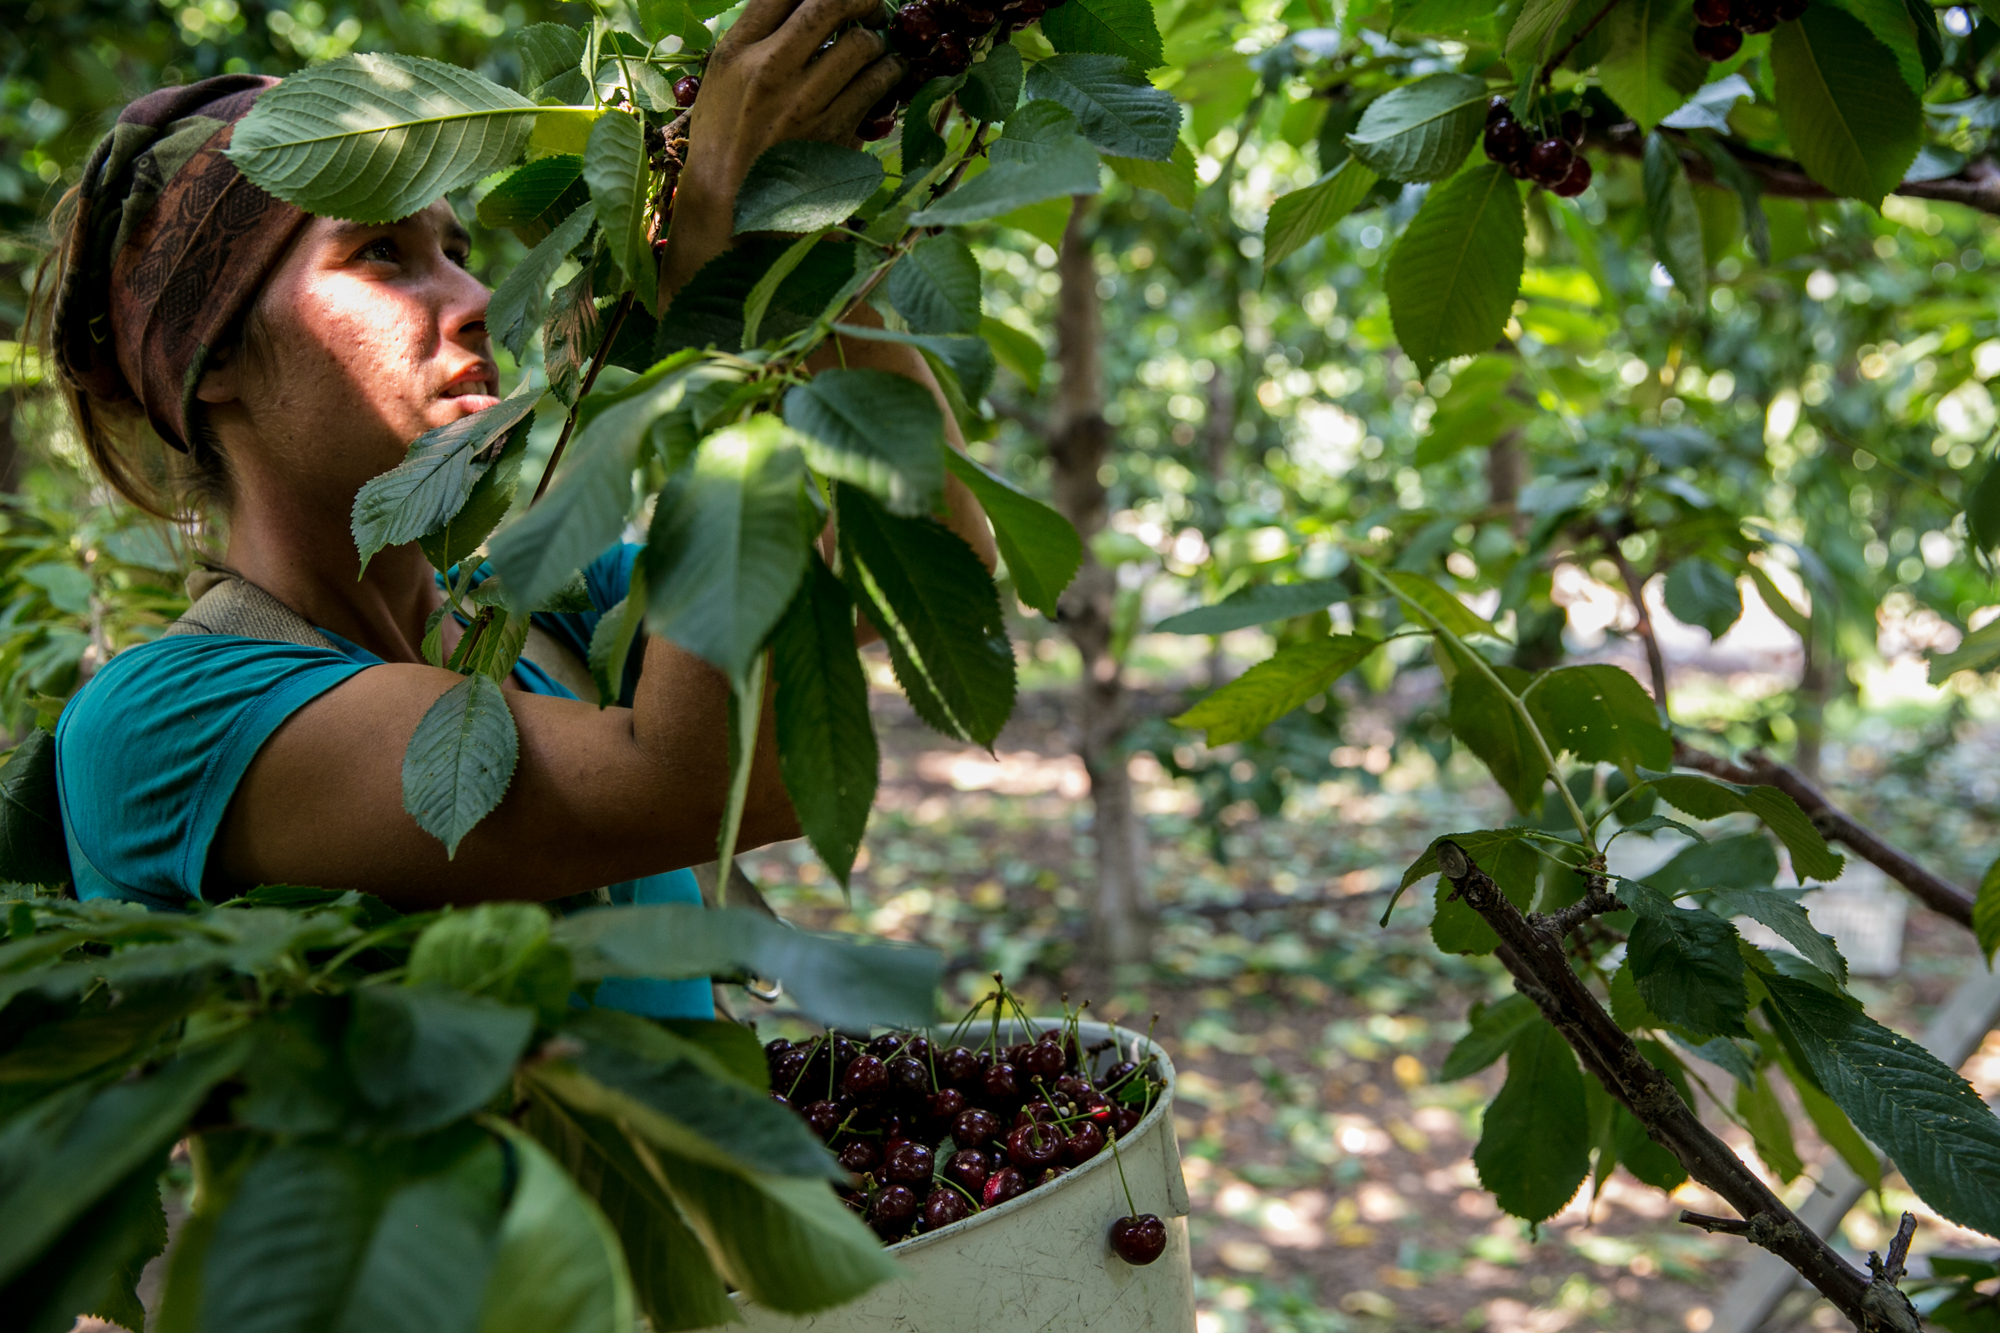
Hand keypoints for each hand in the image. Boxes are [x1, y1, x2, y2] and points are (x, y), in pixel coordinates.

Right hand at [661, 0, 904, 300]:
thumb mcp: (723, 80)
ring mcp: (806, 102)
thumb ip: (758, 40)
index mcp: (737, 51)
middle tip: (870, 9)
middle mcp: (771, 69)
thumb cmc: (725, 141)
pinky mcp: (836, 133)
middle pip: (831, 3)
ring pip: (864, 45)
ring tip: (877, 51)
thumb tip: (805, 8)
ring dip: (879, 43)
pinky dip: (889, 77)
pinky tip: (884, 80)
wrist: (729, 210)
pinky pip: (878, 87)